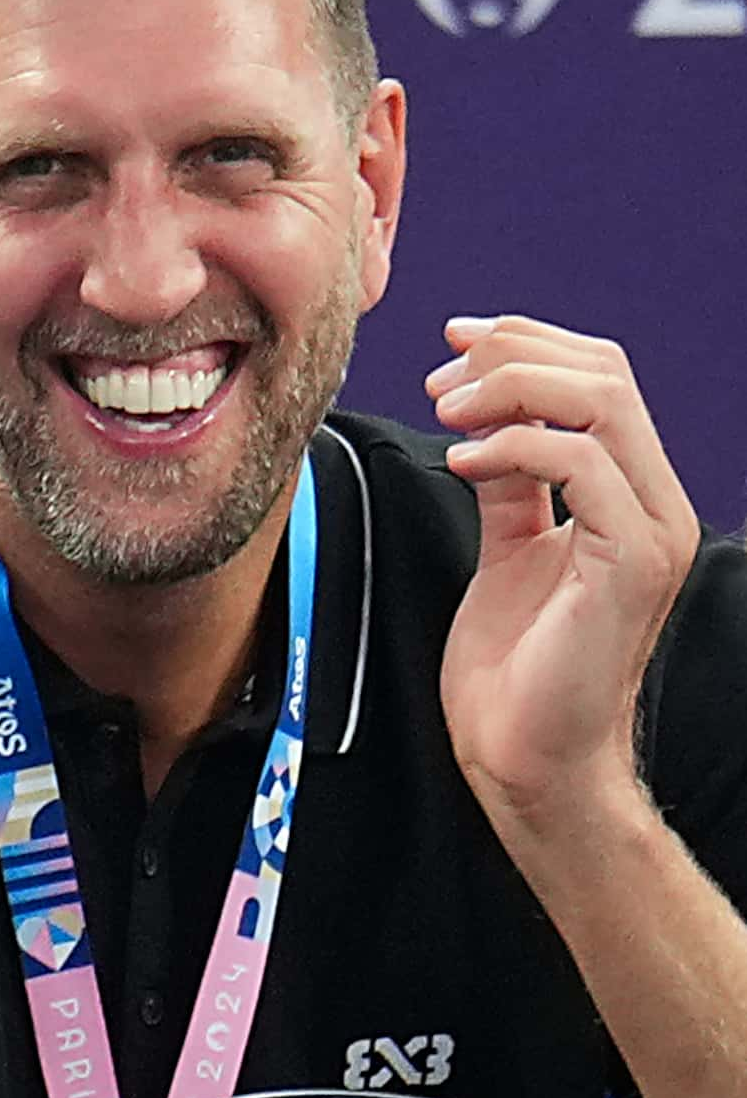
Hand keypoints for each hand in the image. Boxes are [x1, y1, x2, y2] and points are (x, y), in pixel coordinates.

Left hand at [429, 315, 700, 818]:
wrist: (526, 756)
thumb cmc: (514, 668)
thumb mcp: (506, 550)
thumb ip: (511, 485)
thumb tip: (486, 420)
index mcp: (632, 495)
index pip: (601, 377)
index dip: (526, 344)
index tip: (454, 341)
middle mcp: (655, 503)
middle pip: (606, 372)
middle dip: (513, 356)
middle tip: (441, 380)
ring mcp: (652, 530)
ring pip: (602, 402)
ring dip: (510, 389)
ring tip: (447, 413)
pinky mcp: (632, 561)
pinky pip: (582, 463)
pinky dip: (514, 445)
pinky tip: (461, 459)